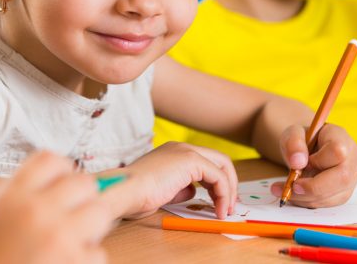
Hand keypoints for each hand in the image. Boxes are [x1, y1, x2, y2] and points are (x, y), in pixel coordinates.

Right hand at [0, 151, 114, 263]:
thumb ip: (24, 196)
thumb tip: (70, 181)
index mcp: (11, 196)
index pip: (51, 160)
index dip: (62, 170)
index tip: (64, 182)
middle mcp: (35, 210)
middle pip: (84, 182)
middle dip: (83, 198)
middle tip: (74, 214)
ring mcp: (57, 236)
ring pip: (100, 211)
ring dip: (92, 227)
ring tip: (74, 240)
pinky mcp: (74, 262)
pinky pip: (98, 252)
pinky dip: (86, 261)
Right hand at [110, 142, 237, 219]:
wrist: (127, 190)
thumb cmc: (137, 194)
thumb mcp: (165, 190)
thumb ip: (181, 187)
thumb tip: (193, 192)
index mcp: (174, 152)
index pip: (206, 162)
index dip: (217, 183)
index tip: (220, 202)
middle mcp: (182, 147)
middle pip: (219, 160)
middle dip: (229, 184)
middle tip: (229, 205)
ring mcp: (186, 151)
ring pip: (222, 166)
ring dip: (229, 190)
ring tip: (226, 209)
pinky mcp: (190, 160)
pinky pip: (218, 176)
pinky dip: (224, 193)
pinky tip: (219, 208)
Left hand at [270, 123, 356, 207]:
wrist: (304, 150)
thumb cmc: (301, 140)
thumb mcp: (292, 134)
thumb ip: (293, 143)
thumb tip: (297, 163)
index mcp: (340, 137)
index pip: (337, 151)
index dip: (319, 160)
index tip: (303, 162)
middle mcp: (352, 157)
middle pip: (342, 178)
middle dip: (314, 187)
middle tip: (292, 187)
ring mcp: (351, 176)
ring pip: (336, 195)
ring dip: (308, 198)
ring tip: (287, 192)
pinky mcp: (344, 191)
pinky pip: (330, 203)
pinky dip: (310, 202)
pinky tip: (295, 196)